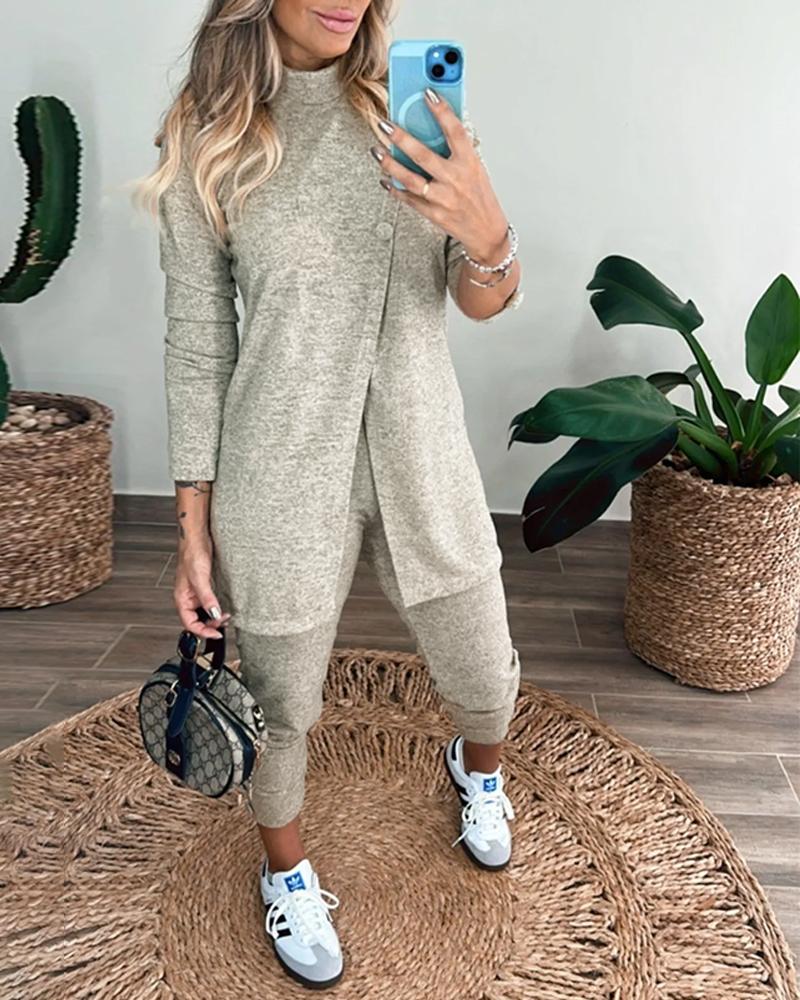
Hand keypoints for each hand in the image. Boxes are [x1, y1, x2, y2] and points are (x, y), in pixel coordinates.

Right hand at [174, 539, 231, 639]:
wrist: (197, 538)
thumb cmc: (192, 554)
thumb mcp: (200, 578)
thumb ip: (207, 598)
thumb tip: (215, 614)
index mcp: (182, 598)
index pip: (190, 624)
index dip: (202, 632)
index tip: (217, 634)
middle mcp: (187, 597)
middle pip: (197, 620)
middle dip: (211, 624)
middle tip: (224, 622)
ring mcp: (195, 592)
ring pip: (203, 612)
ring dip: (214, 616)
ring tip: (226, 616)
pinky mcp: (203, 586)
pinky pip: (209, 602)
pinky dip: (216, 607)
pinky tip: (223, 606)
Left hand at [371, 90, 509, 264]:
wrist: (486, 231)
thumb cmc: (479, 196)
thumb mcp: (475, 167)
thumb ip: (457, 149)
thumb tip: (433, 127)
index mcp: (469, 162)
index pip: (455, 131)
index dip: (442, 110)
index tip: (427, 93)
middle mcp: (456, 179)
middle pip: (423, 155)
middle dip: (401, 137)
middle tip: (385, 123)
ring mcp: (443, 198)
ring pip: (410, 179)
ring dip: (390, 164)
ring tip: (377, 150)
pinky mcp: (433, 213)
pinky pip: (409, 198)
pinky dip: (395, 188)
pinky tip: (385, 178)